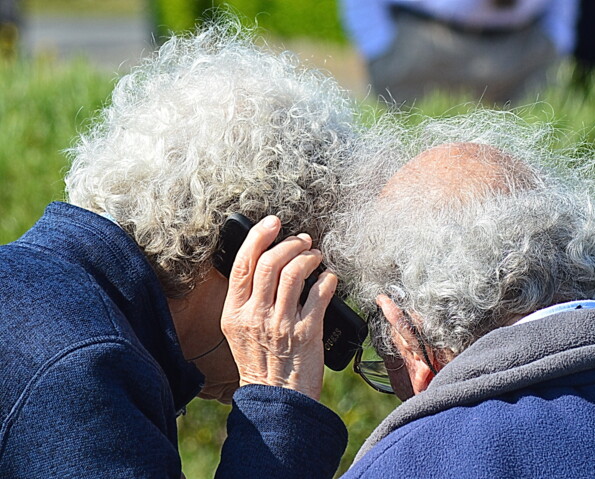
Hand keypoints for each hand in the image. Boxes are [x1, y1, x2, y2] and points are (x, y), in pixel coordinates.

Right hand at [220, 216, 336, 399]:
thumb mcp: (239, 330)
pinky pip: (320, 294)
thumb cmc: (259, 362)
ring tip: (316, 255)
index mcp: (235, 312)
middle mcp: (256, 315)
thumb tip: (264, 262)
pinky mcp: (308, 333)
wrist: (277, 398)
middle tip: (302, 240)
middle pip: (270, 262)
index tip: (272, 223)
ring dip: (309, 256)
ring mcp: (282, 324)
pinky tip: (329, 278)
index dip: (258, 236)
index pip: (243, 263)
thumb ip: (247, 299)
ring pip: (295, 272)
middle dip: (290, 243)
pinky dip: (327, 279)